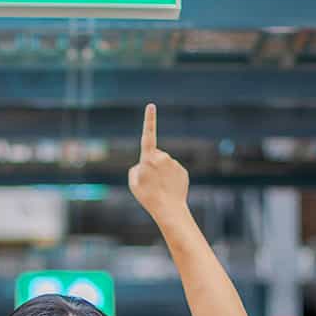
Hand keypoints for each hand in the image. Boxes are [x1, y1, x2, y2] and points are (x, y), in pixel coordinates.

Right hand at [128, 104, 189, 223]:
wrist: (168, 209)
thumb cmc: (147, 196)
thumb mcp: (133, 182)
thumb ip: (136, 169)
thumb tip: (145, 164)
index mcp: (148, 158)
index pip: (148, 135)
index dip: (149, 120)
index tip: (151, 106)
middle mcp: (163, 157)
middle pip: (154, 156)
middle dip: (151, 165)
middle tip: (150, 182)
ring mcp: (174, 163)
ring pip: (164, 164)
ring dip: (161, 173)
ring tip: (160, 187)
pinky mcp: (182, 171)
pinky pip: (173, 172)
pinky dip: (170, 178)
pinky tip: (169, 189)